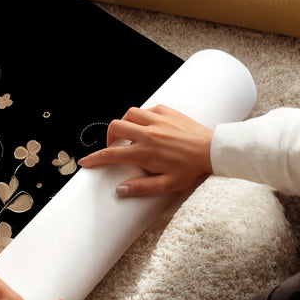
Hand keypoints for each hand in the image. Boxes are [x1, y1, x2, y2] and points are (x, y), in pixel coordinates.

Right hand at [78, 104, 212, 196]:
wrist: (214, 151)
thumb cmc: (192, 169)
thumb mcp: (167, 185)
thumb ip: (141, 187)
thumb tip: (120, 189)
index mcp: (145, 152)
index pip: (112, 155)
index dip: (95, 159)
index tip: (85, 162)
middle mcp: (148, 134)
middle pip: (115, 127)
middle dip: (109, 137)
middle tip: (114, 147)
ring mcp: (158, 120)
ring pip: (129, 114)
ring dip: (125, 123)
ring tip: (130, 135)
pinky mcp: (168, 112)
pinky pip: (147, 109)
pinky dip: (142, 116)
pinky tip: (148, 126)